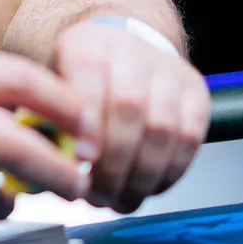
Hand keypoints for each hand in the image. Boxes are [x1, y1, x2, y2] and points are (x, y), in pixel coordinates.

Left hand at [54, 19, 208, 212]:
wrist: (123, 52)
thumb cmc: (82, 81)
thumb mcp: (53, 88)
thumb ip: (46, 123)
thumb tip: (46, 170)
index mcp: (87, 42)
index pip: (89, 75)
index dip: (88, 123)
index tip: (81, 161)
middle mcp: (131, 49)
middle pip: (130, 106)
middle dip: (114, 162)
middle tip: (98, 196)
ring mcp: (169, 69)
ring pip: (163, 127)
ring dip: (141, 176)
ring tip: (120, 201)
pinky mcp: (197, 91)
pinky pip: (190, 139)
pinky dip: (169, 173)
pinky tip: (147, 188)